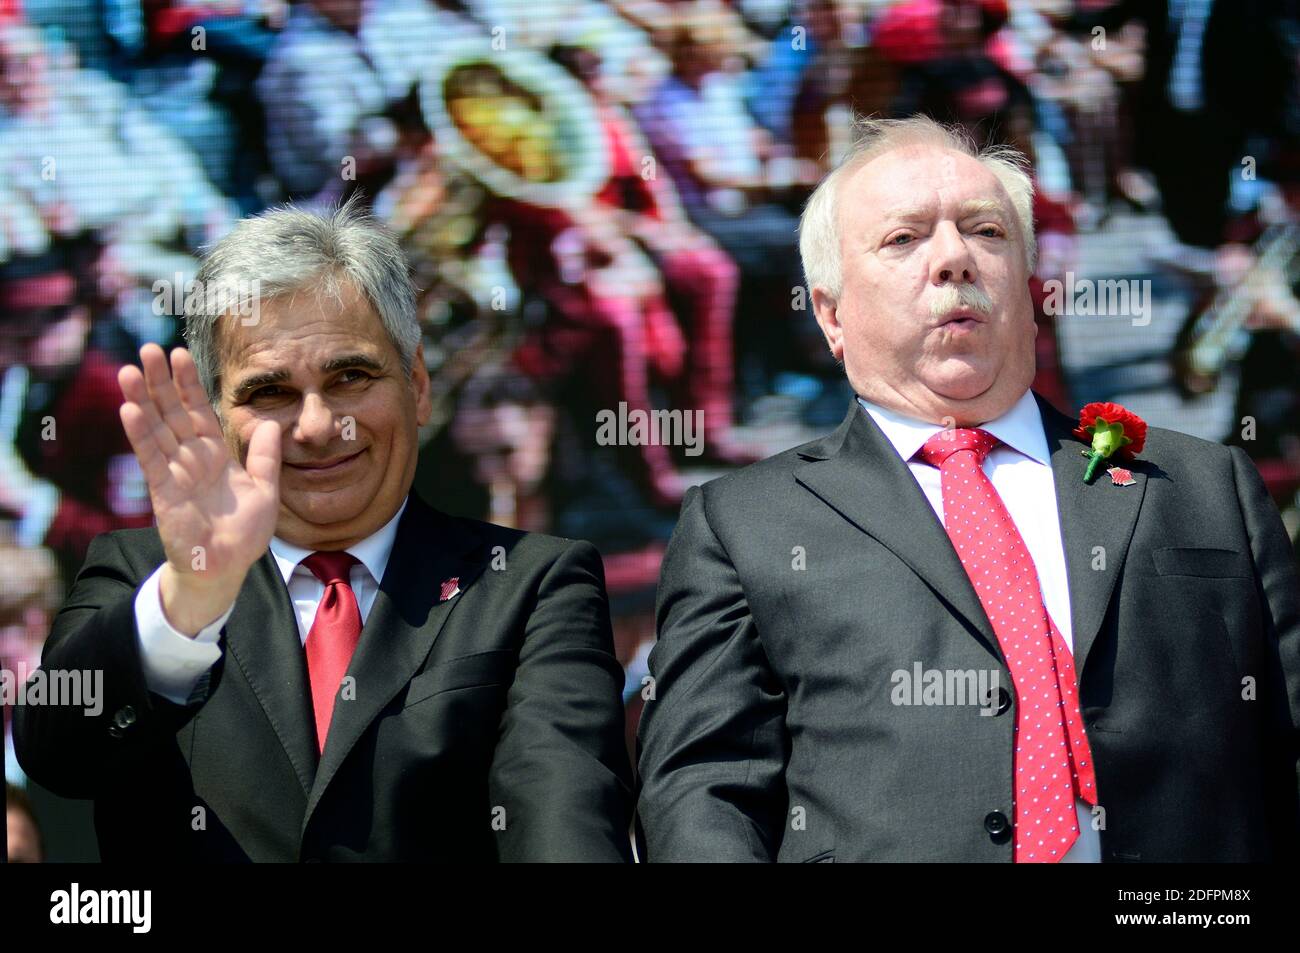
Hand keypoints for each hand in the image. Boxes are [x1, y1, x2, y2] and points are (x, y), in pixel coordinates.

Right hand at [117, 344, 280, 634]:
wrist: (227, 568)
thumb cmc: (244, 533)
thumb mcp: (265, 490)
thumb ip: (265, 457)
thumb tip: (269, 422)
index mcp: (215, 454)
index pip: (200, 411)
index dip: (189, 385)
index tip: (179, 355)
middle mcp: (191, 458)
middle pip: (173, 413)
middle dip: (161, 382)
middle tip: (147, 349)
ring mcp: (175, 472)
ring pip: (156, 429)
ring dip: (142, 400)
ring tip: (129, 370)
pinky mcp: (163, 491)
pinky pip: (151, 457)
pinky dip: (140, 434)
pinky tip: (128, 409)